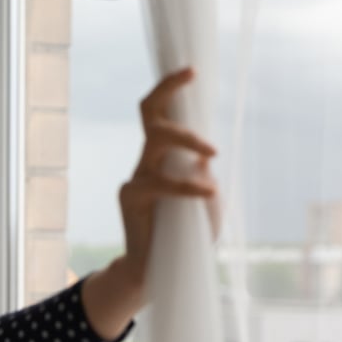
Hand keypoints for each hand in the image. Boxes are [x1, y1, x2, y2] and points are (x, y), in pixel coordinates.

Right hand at [118, 66, 218, 285]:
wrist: (158, 272)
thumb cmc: (185, 236)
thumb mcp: (206, 204)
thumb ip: (204, 179)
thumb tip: (202, 160)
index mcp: (164, 158)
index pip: (162, 115)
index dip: (171, 89)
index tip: (193, 70)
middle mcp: (147, 161)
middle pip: (150, 113)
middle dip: (168, 90)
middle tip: (190, 74)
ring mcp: (136, 177)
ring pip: (156, 141)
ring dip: (187, 138)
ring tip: (212, 152)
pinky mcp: (129, 197)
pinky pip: (161, 183)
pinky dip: (188, 187)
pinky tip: (207, 195)